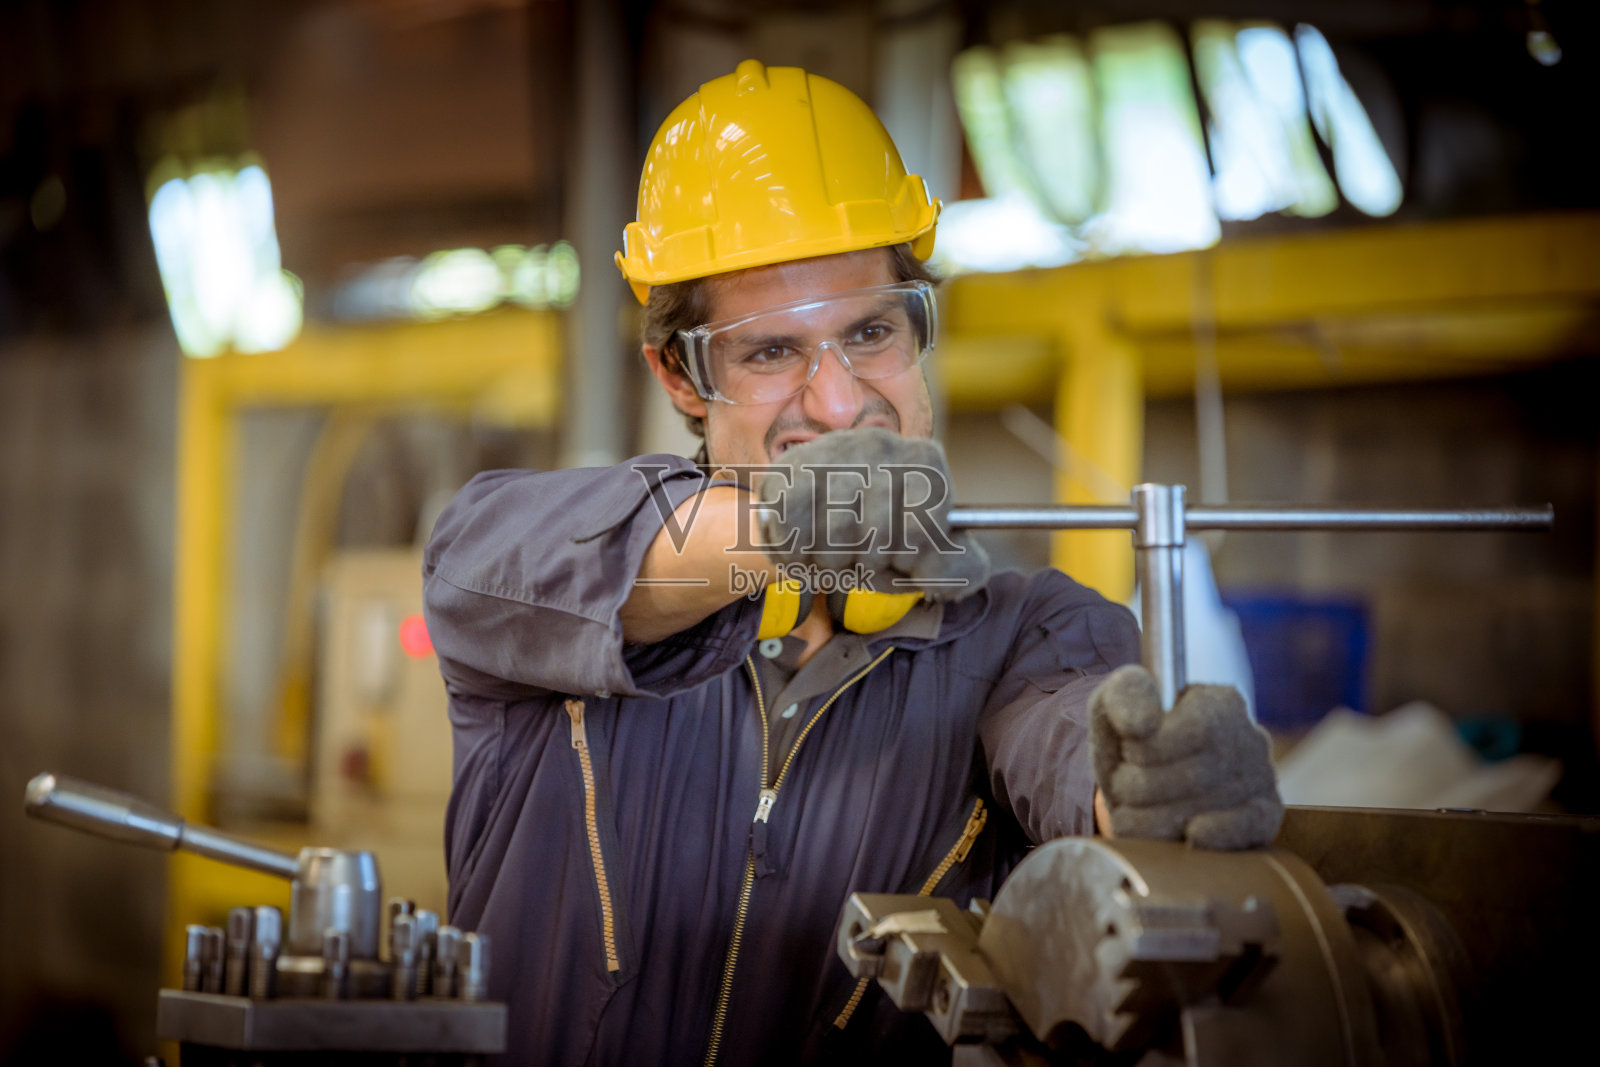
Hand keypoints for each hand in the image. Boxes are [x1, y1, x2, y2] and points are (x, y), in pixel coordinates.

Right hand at [755, 428, 988, 601]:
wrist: (828, 513)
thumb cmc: (888, 537)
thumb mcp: (931, 556)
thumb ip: (955, 570)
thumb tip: (948, 581)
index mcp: (926, 461)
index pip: (921, 531)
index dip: (905, 561)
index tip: (898, 560)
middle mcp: (880, 443)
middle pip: (876, 536)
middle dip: (866, 566)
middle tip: (860, 561)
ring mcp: (832, 448)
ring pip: (834, 535)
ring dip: (830, 565)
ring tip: (833, 557)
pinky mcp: (790, 466)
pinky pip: (793, 529)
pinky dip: (794, 554)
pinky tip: (803, 549)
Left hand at [1090, 664, 1282, 849]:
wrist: (1138, 784)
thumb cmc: (1130, 739)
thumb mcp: (1116, 705)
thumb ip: (1124, 699)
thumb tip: (1141, 726)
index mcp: (1221, 701)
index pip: (1201, 729)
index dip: (1154, 749)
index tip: (1126, 754)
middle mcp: (1250, 737)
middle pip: (1201, 774)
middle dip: (1145, 787)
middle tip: (1120, 787)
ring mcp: (1261, 779)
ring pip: (1212, 808)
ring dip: (1155, 817)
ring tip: (1131, 811)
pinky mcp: (1264, 817)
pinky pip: (1250, 828)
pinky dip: (1217, 835)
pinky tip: (1189, 835)